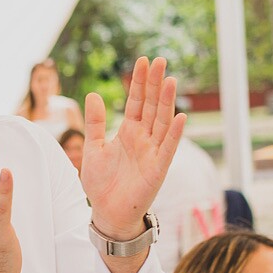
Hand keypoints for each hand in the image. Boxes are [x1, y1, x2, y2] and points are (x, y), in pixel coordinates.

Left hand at [79, 57, 184, 238]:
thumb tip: (93, 94)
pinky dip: (174, 133)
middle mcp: (143, 138)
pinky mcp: (158, 169)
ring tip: (169, 80)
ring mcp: (152, 152)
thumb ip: (94, 123)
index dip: (139, 82)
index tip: (143, 61)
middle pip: (151, 105)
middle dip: (154, 83)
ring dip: (166, 102)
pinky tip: (180, 117)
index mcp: (128, 131)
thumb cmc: (101, 183)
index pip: (135, 101)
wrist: (107, 212)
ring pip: (161, 121)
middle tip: (159, 60)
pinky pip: (168, 148)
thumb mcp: (92, 148)